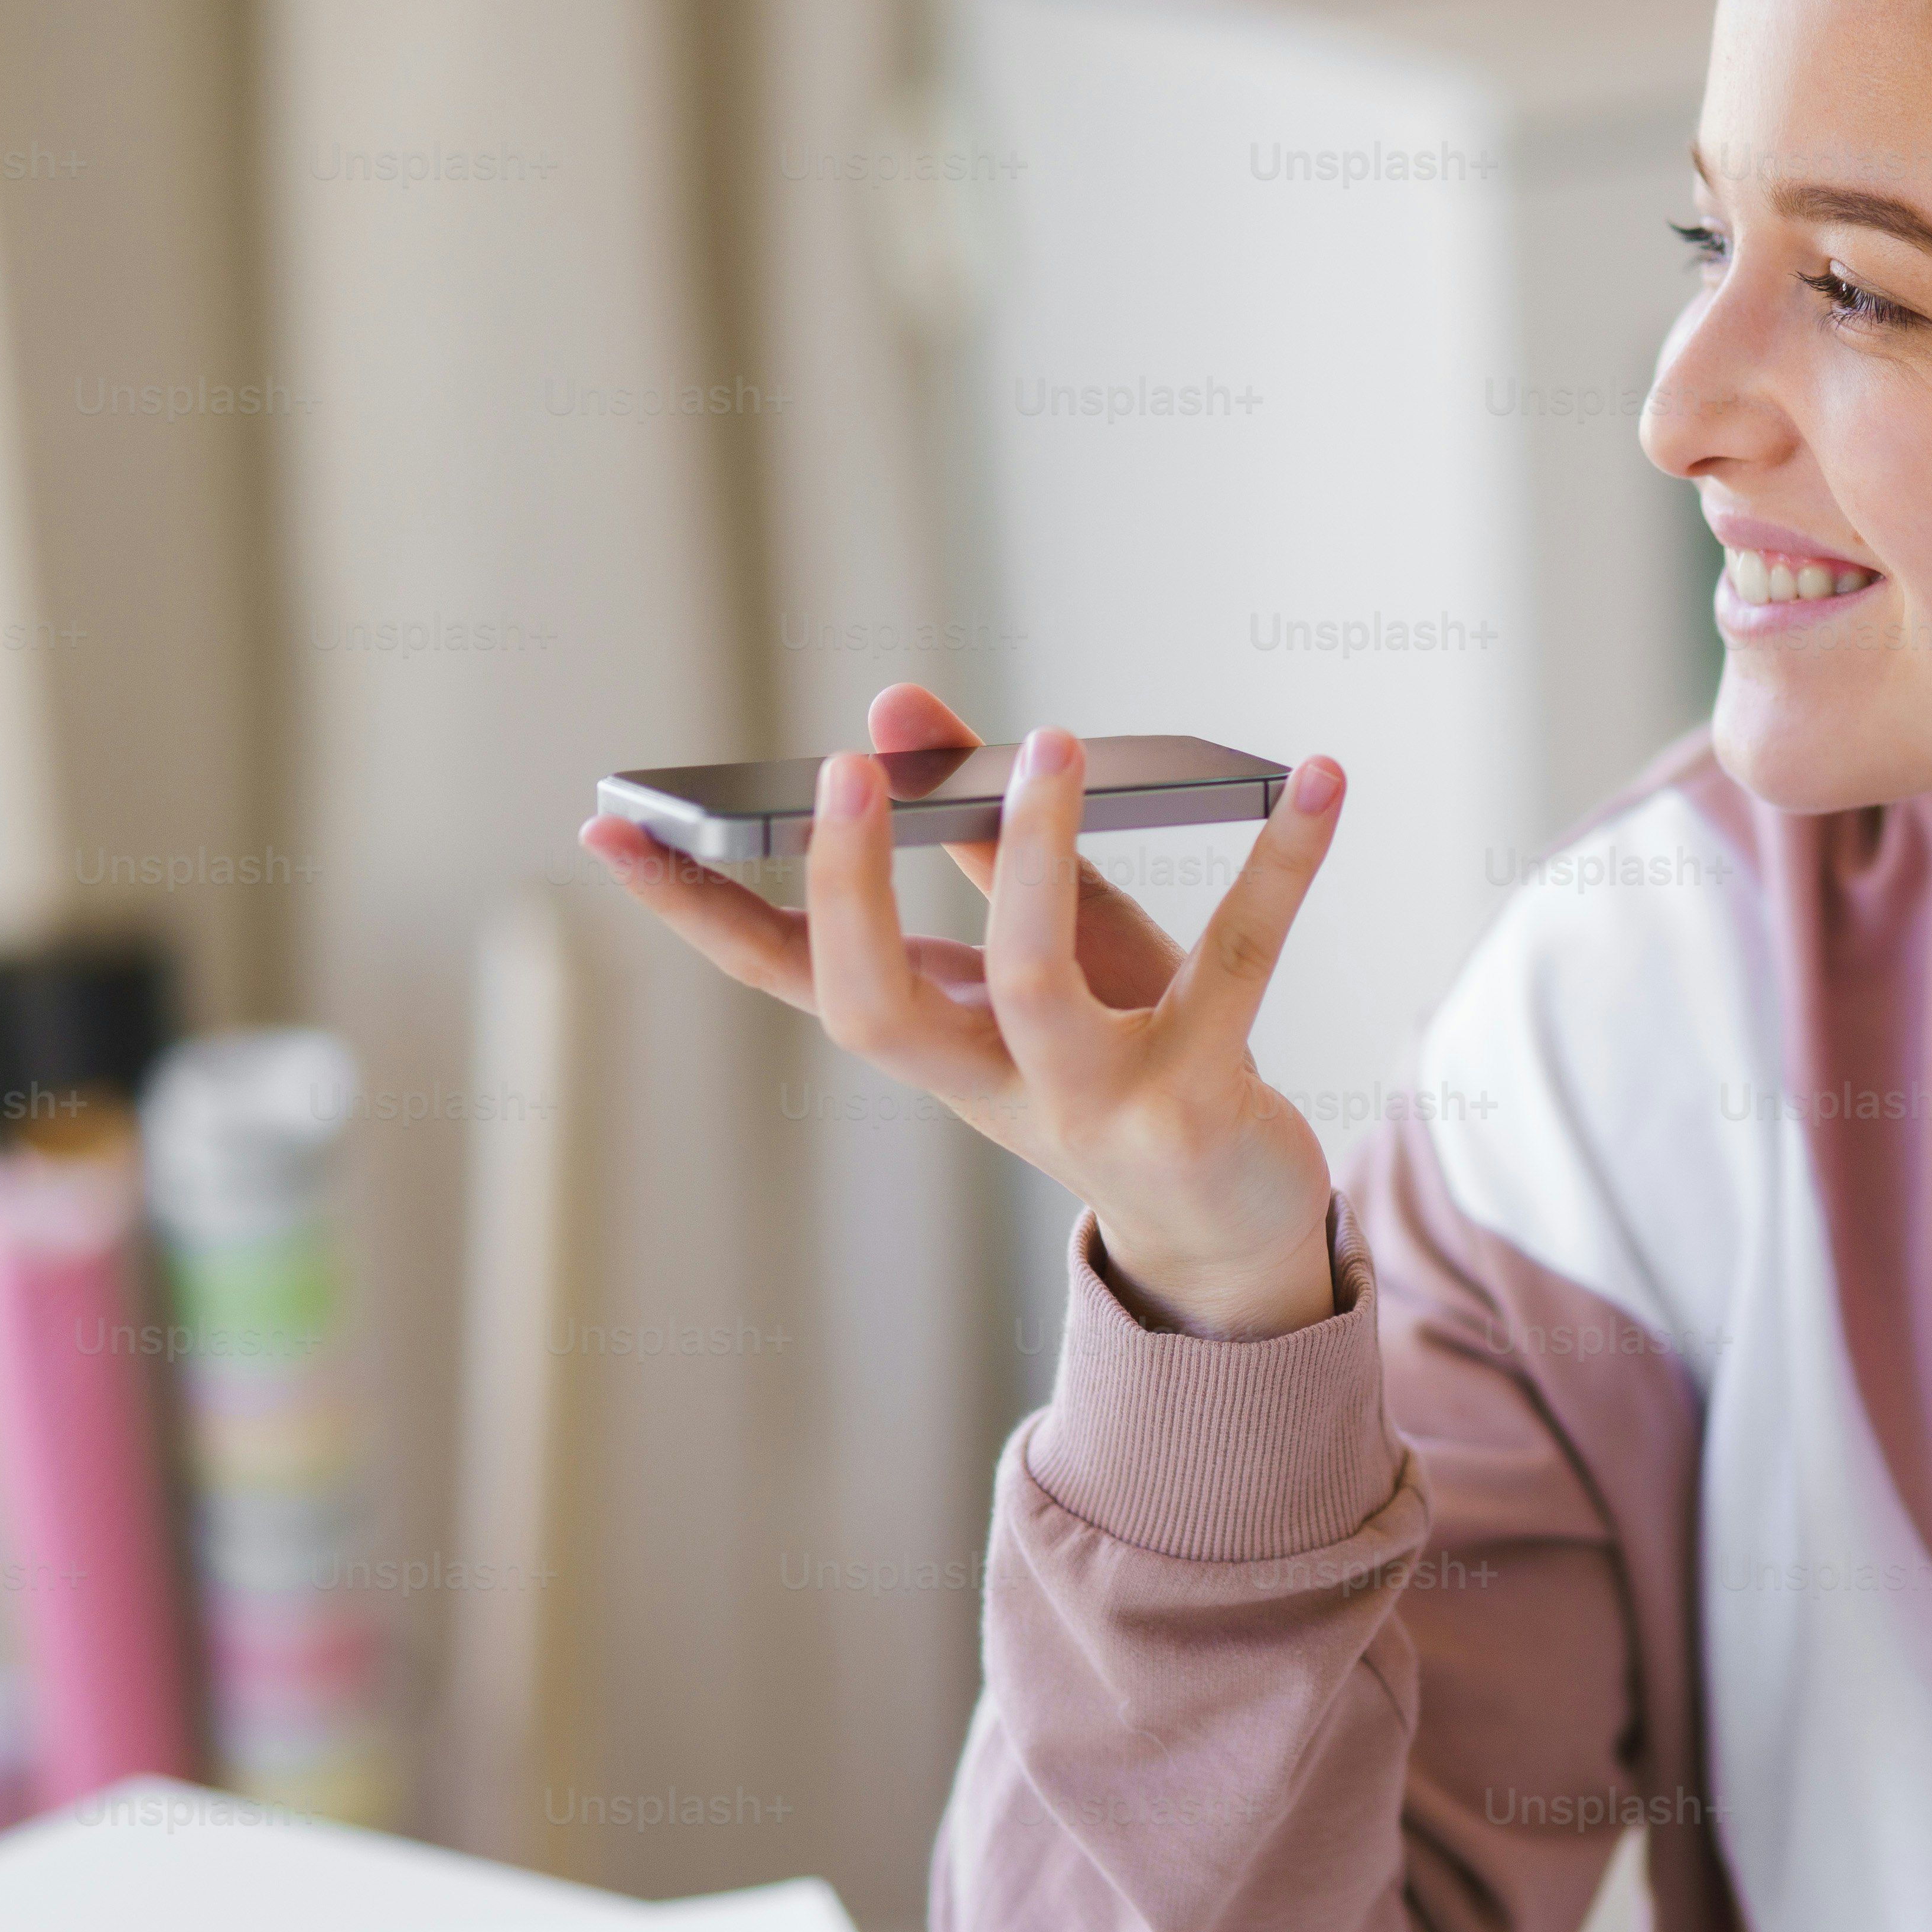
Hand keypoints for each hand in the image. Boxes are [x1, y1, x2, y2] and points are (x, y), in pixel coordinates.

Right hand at [580, 684, 1350, 1336]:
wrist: (1225, 1222)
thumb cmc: (1120, 1057)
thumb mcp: (1044, 947)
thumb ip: (979, 834)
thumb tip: (898, 709)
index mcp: (933, 1038)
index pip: (784, 975)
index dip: (694, 910)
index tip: (610, 829)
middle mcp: (990, 1082)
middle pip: (879, 1005)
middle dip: (853, 889)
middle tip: (847, 770)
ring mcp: (1090, 1103)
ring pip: (1038, 988)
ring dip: (1038, 862)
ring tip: (1050, 742)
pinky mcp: (1198, 1099)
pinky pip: (1239, 961)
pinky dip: (1281, 863)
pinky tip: (1321, 779)